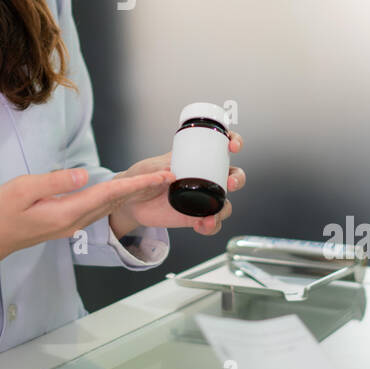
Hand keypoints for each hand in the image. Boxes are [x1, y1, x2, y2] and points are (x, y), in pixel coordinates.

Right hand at [0, 167, 174, 286]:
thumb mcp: (22, 190)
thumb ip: (54, 182)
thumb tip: (82, 174)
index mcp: (67, 212)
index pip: (110, 195)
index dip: (137, 184)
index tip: (159, 178)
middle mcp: (74, 221)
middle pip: (116, 203)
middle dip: (144, 190)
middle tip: (169, 178)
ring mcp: (70, 224)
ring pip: (109, 207)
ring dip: (132, 195)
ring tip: (153, 184)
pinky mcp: (64, 222)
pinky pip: (98, 209)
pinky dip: (116, 199)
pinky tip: (121, 193)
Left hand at [111, 130, 244, 235]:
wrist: (131, 202)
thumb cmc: (141, 177)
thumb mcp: (149, 167)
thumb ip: (159, 168)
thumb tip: (172, 173)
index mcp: (195, 158)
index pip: (221, 146)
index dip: (234, 142)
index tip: (233, 146)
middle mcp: (204, 178)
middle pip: (233, 175)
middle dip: (238, 178)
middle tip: (230, 183)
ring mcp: (202, 198)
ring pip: (226, 203)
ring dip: (224, 210)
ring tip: (211, 217)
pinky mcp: (196, 217)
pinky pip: (212, 223)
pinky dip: (212, 226)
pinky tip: (202, 226)